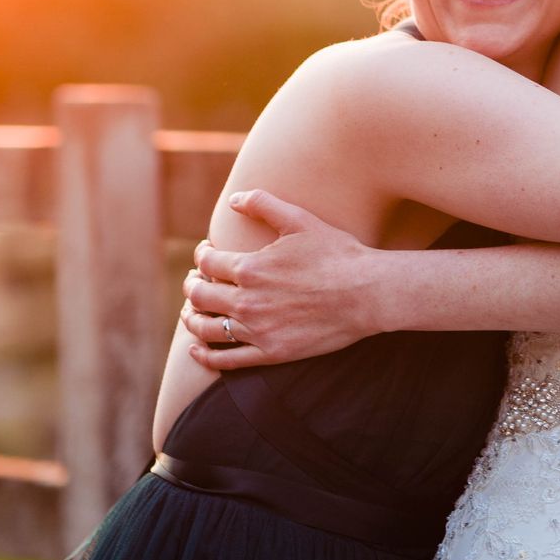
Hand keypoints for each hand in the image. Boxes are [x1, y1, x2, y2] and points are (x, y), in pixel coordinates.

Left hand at [179, 189, 383, 370]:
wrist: (368, 293)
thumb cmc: (337, 254)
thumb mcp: (300, 220)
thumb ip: (264, 205)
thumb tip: (235, 199)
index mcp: (250, 268)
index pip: (207, 263)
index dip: (201, 255)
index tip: (206, 252)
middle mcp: (247, 301)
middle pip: (200, 295)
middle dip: (192, 285)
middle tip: (194, 281)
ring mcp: (258, 330)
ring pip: (207, 328)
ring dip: (191, 318)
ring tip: (191, 312)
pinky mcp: (272, 353)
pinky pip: (226, 360)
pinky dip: (205, 355)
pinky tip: (197, 350)